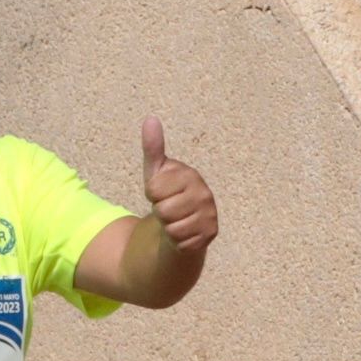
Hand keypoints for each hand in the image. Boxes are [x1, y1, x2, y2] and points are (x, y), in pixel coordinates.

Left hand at [141, 118, 216, 251]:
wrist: (184, 222)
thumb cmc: (168, 194)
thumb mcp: (156, 172)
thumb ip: (153, 147)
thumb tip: (150, 119)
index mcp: (190, 175)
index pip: (153, 189)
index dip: (151, 194)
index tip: (161, 192)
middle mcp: (204, 193)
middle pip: (162, 210)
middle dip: (160, 212)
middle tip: (169, 207)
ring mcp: (209, 214)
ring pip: (171, 228)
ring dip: (168, 227)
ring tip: (176, 219)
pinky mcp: (210, 234)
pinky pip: (180, 241)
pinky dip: (177, 240)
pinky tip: (183, 232)